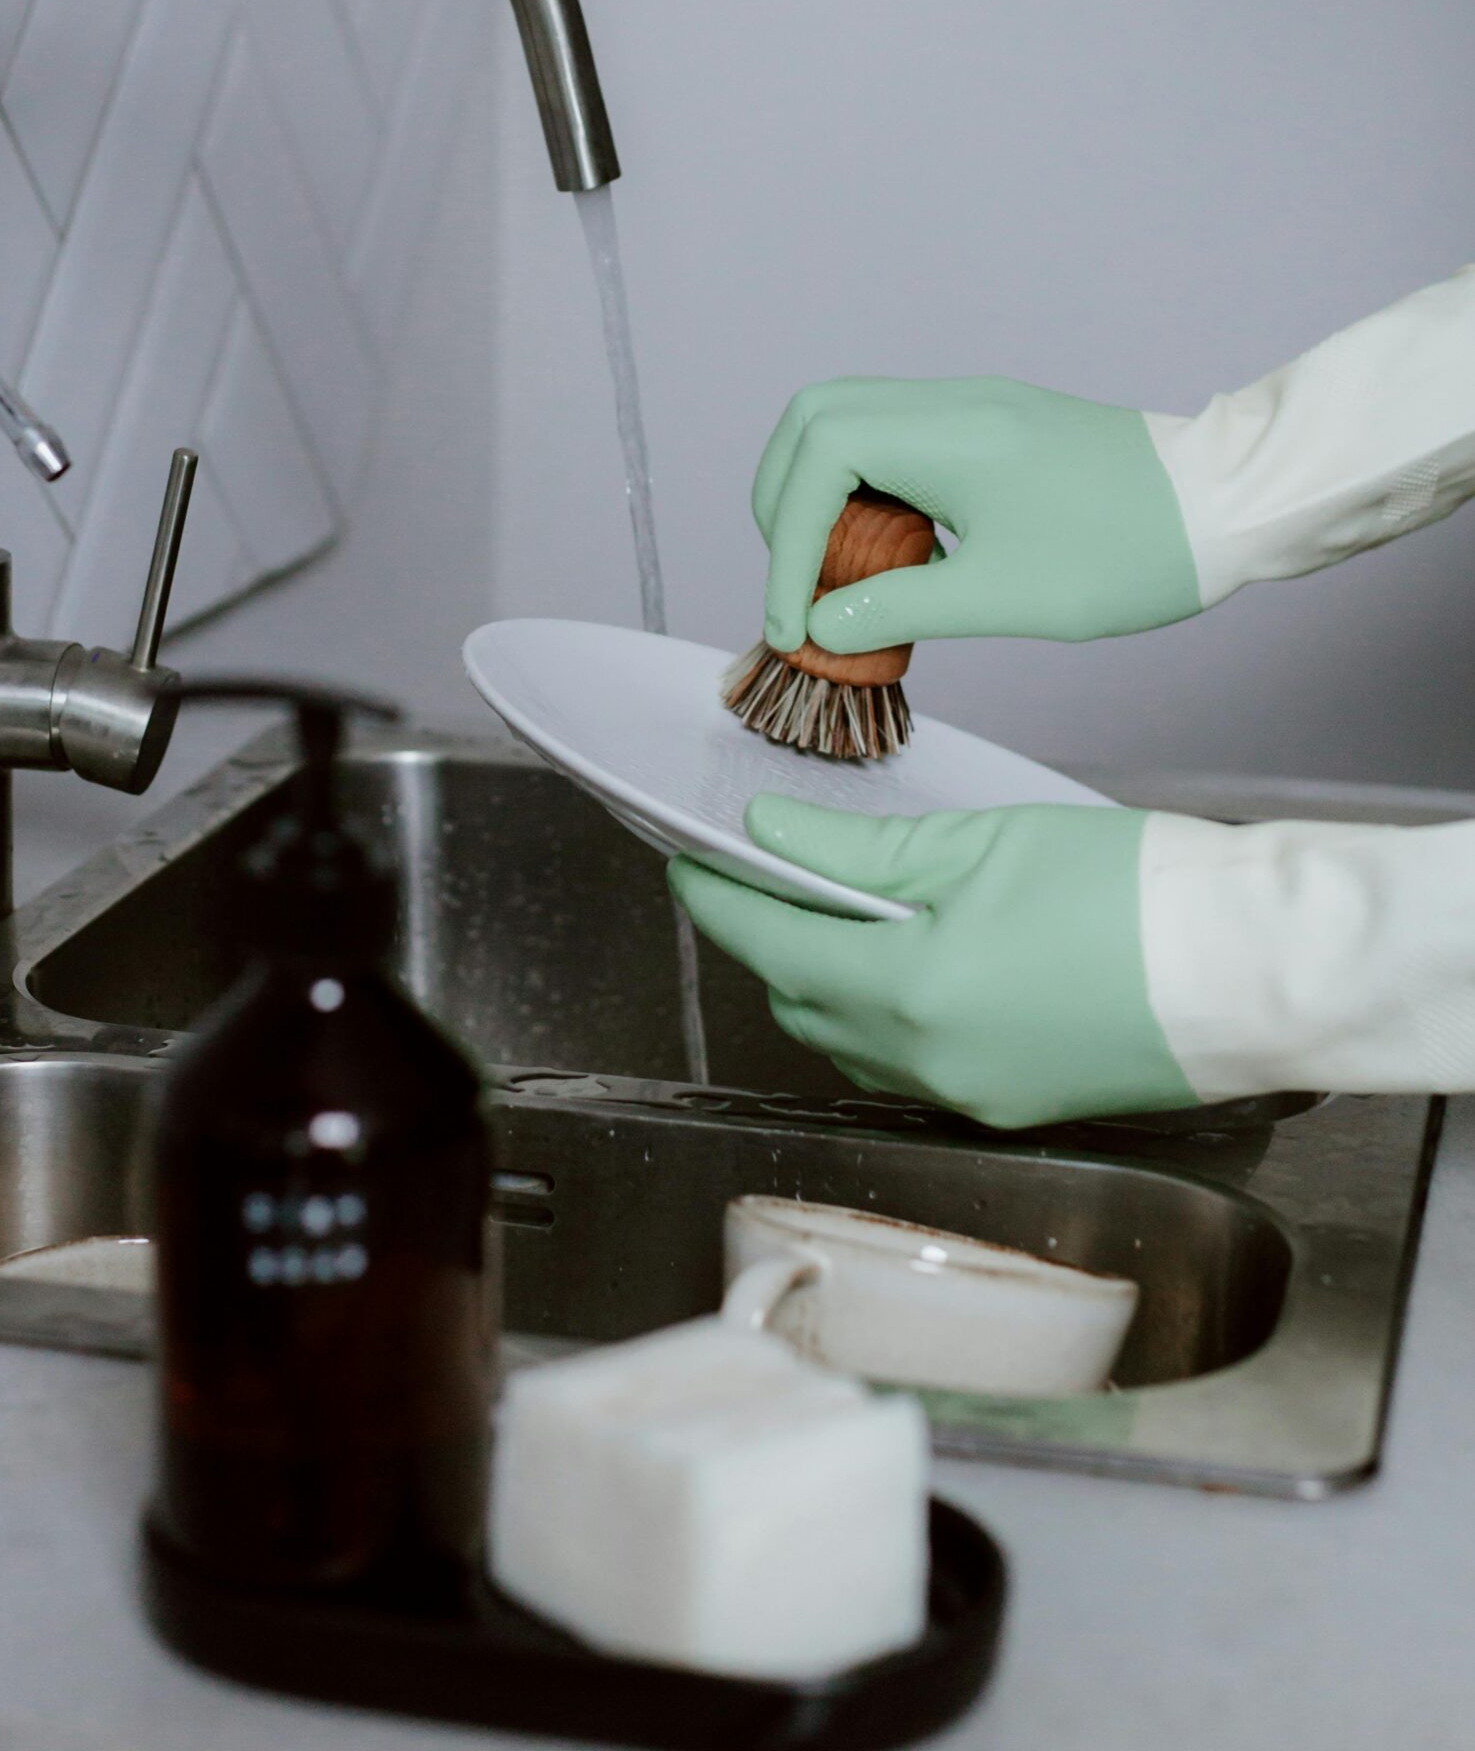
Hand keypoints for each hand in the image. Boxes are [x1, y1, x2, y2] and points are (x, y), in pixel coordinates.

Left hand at [669, 795, 1195, 1128]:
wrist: (1253, 970)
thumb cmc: (1137, 896)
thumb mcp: (981, 844)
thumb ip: (862, 850)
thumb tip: (773, 836)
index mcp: (908, 996)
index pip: (769, 945)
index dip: (716, 900)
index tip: (687, 863)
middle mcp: (928, 1066)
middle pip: (801, 1005)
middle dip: (766, 941)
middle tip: (755, 876)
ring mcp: (973, 1097)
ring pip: (853, 1045)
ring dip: (823, 984)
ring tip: (828, 912)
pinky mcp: (1015, 1105)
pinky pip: (912, 1068)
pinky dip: (885, 1017)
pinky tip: (905, 965)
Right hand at [754, 376, 1200, 654]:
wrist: (1226, 507)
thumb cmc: (1129, 553)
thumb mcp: (1005, 597)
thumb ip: (899, 608)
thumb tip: (821, 626)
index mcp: (950, 434)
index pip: (818, 460)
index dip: (787, 544)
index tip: (795, 622)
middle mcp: (951, 403)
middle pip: (814, 419)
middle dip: (786, 503)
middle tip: (802, 583)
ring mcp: (971, 407)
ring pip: (849, 422)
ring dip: (823, 494)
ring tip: (839, 573)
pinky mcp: (990, 425)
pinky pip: (894, 439)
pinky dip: (867, 491)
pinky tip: (894, 555)